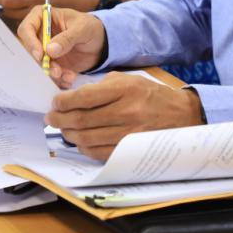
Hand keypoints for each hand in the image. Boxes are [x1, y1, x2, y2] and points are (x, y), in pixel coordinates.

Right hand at [16, 6, 106, 86]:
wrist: (101, 43)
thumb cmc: (91, 28)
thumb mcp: (83, 28)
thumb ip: (67, 38)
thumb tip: (49, 50)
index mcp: (43, 17)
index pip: (26, 28)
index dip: (30, 42)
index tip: (40, 55)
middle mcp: (40, 35)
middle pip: (30, 50)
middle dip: (41, 62)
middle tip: (56, 70)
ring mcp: (45, 51)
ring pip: (39, 64)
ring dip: (51, 72)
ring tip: (66, 75)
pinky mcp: (52, 64)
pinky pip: (49, 74)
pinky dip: (59, 79)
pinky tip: (70, 78)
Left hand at [46, 75, 204, 159]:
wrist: (182, 115)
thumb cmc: (151, 95)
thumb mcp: (128, 79)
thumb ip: (101, 87)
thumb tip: (73, 97)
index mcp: (124, 89)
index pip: (84, 97)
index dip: (63, 102)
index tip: (55, 103)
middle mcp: (126, 111)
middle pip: (82, 120)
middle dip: (60, 120)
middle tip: (51, 118)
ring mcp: (128, 133)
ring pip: (87, 138)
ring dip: (69, 135)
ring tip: (62, 130)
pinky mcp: (130, 149)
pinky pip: (99, 152)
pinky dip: (84, 148)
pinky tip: (79, 142)